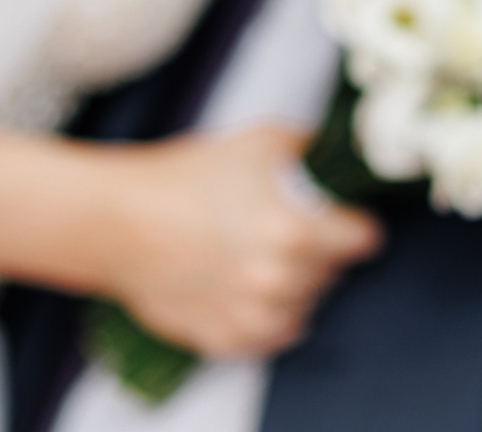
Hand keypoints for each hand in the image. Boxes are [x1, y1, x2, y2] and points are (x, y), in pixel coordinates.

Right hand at [106, 125, 382, 359]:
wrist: (117, 221)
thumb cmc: (185, 176)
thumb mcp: (259, 140)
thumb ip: (311, 148)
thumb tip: (340, 152)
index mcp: (295, 232)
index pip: (364, 240)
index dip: (352, 223)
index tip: (339, 218)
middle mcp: (279, 281)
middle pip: (332, 271)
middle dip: (317, 251)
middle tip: (284, 228)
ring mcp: (252, 316)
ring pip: (304, 305)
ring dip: (293, 285)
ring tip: (260, 256)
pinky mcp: (226, 339)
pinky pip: (270, 335)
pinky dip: (265, 316)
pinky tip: (245, 286)